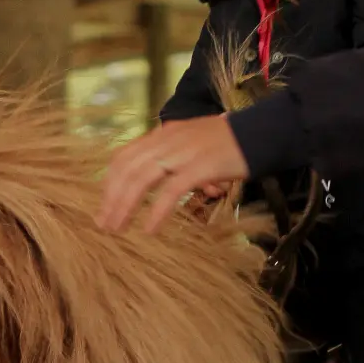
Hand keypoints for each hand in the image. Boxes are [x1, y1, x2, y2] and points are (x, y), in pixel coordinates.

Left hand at [95, 115, 248, 233]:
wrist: (259, 133)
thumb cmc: (227, 143)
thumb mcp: (191, 144)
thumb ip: (171, 159)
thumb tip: (156, 186)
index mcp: (163, 134)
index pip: (124, 155)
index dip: (109, 181)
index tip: (104, 204)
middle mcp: (168, 140)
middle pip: (128, 168)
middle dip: (111, 198)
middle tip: (103, 224)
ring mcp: (183, 152)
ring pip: (142, 178)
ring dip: (125, 205)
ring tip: (117, 228)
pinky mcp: (200, 166)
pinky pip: (171, 190)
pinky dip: (157, 211)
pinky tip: (150, 229)